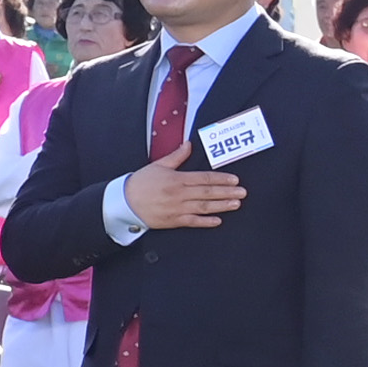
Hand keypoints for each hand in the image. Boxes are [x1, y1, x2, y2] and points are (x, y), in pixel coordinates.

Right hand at [125, 137, 244, 230]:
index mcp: (177, 179)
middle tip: (242, 193)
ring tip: (236, 204)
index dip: (221, 179)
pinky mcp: (173, 221)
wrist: (124, 203)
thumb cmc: (140, 183)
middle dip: (227, 192)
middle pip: (208, 192)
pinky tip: (218, 220)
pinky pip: (193, 222)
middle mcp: (179, 194)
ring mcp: (177, 208)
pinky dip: (206, 222)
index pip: (204, 178)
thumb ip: (176, 156)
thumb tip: (188, 144)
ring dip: (221, 206)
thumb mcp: (158, 165)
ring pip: (204, 207)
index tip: (234, 180)